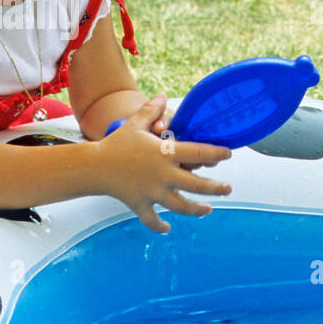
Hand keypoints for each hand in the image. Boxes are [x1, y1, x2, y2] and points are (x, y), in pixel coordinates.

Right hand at [97, 94, 232, 233]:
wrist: (94, 165)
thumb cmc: (117, 143)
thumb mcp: (135, 124)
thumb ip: (151, 111)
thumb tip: (162, 96)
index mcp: (164, 154)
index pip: (197, 153)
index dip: (215, 153)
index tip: (228, 154)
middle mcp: (162, 174)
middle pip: (196, 185)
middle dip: (216, 188)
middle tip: (228, 188)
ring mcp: (152, 192)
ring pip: (181, 205)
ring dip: (197, 210)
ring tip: (208, 209)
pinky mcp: (139, 204)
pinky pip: (152, 220)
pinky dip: (159, 226)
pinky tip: (168, 228)